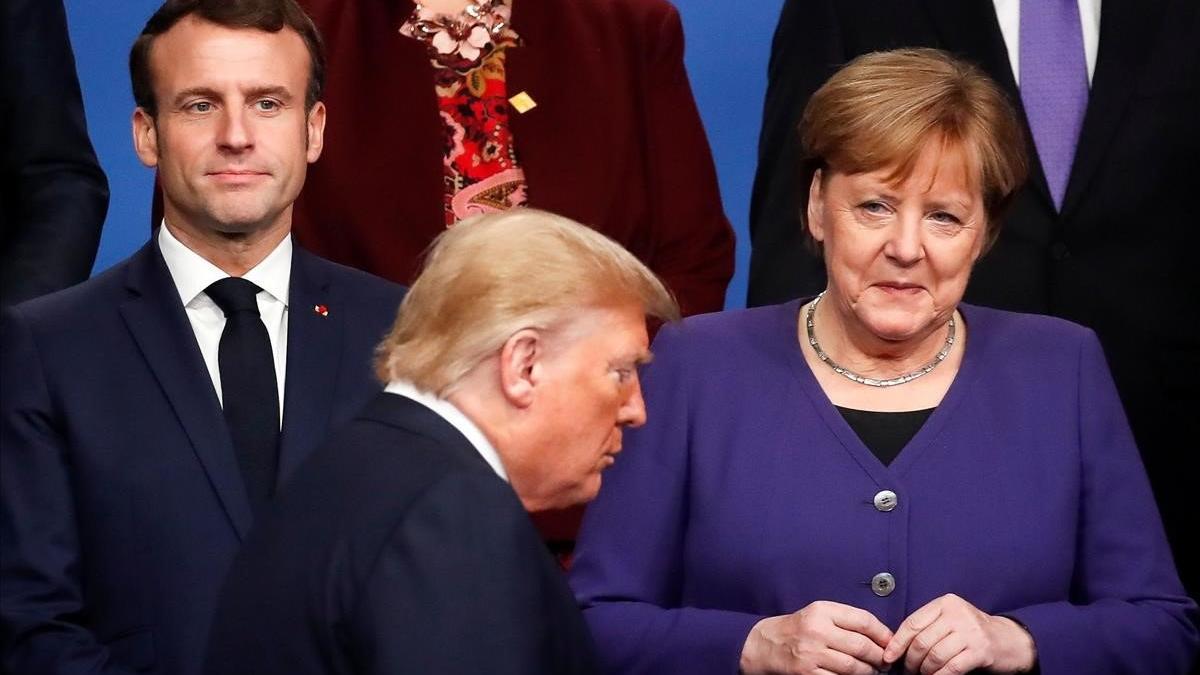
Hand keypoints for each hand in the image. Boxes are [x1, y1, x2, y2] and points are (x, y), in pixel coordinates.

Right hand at [739, 600, 892, 673]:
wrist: (765, 644)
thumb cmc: (798, 629)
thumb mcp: (818, 614)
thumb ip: (846, 620)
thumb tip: (882, 637)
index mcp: (822, 610)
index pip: (863, 620)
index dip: (883, 634)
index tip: (891, 643)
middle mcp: (817, 630)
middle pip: (862, 646)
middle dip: (879, 657)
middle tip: (885, 662)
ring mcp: (811, 653)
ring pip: (853, 666)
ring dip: (868, 672)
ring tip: (872, 671)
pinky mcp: (807, 673)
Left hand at [883, 594, 1035, 673]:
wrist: (1009, 640)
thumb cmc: (972, 631)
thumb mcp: (950, 619)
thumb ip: (928, 626)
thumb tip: (896, 646)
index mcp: (945, 603)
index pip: (913, 623)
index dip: (897, 642)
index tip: (889, 657)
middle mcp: (957, 614)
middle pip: (921, 642)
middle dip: (911, 660)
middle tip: (909, 670)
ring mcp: (970, 632)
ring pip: (934, 656)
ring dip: (924, 671)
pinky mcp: (980, 651)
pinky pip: (951, 668)